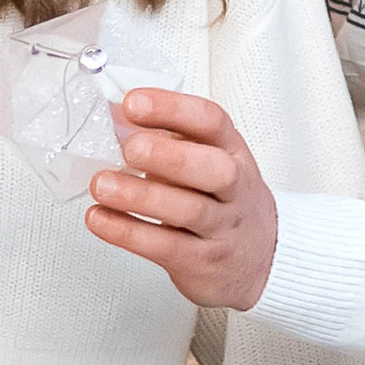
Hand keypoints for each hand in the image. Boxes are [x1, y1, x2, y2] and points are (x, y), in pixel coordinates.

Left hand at [85, 88, 278, 310]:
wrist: (263, 258)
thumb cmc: (224, 202)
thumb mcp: (208, 161)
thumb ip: (167, 140)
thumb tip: (111, 115)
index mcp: (232, 152)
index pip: (210, 122)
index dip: (172, 109)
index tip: (133, 103)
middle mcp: (234, 189)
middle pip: (214, 169)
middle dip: (170, 156)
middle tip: (130, 148)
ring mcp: (221, 227)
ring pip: (188, 211)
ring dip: (141, 196)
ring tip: (102, 184)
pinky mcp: (202, 262)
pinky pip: (165, 247)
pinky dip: (128, 232)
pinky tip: (100, 218)